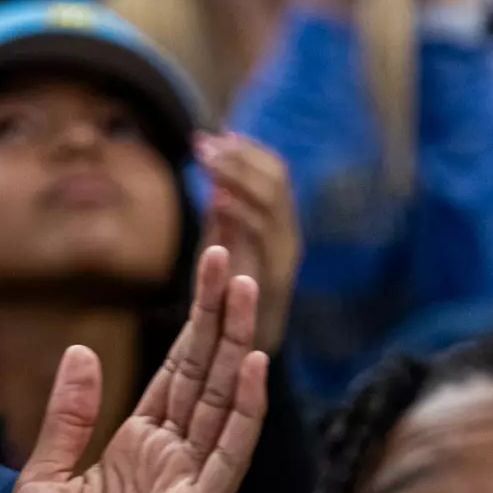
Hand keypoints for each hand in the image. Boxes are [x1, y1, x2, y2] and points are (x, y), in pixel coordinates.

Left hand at [0, 247, 267, 492]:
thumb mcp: (43, 476)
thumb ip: (69, 416)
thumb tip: (84, 350)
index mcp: (133, 451)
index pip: (174, 373)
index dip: (190, 321)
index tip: (205, 265)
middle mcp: (168, 465)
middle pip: (202, 376)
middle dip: (215, 316)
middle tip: (228, 253)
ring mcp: (184, 492)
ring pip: (218, 405)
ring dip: (234, 347)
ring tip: (243, 288)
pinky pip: (222, 459)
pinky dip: (239, 413)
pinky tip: (252, 366)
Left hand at [198, 133, 300, 353]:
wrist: (244, 360)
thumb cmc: (229, 307)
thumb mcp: (226, 253)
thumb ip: (223, 220)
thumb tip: (214, 181)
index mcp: (279, 226)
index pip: (274, 172)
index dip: (248, 149)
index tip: (218, 132)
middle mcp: (288, 235)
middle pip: (277, 176)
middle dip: (241, 153)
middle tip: (205, 142)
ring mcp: (285, 253)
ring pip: (273, 196)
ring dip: (238, 172)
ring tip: (207, 159)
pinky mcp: (275, 273)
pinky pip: (261, 232)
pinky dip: (239, 208)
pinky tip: (216, 196)